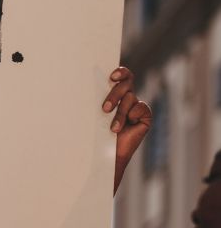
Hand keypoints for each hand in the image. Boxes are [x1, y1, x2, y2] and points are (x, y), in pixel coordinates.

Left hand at [102, 66, 150, 192]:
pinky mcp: (145, 116)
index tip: (111, 77)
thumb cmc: (95, 134)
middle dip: (115, 94)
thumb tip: (83, 85)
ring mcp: (136, 106)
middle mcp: (126, 97)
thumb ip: (95, 99)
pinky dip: (133, 115)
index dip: (120, 72)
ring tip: (113, 128)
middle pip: (126, 84)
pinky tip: (126, 126)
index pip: (121, 75)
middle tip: (105, 108)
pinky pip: (141, 107)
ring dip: (120, 113)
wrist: (106, 154)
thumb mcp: (94, 115)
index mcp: (114, 93)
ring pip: (130, 98)